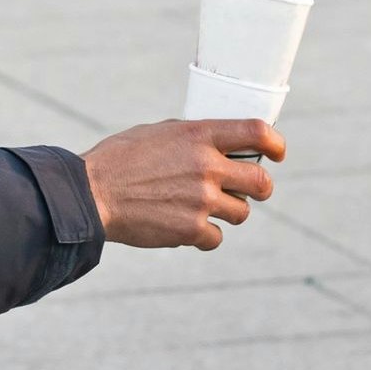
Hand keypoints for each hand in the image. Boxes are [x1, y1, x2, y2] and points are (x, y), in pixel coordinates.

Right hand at [82, 118, 284, 250]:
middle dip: (259, 188)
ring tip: (203, 208)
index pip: (257, 132)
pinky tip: (185, 227)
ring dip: (229, 212)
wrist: (92, 194)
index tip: (278, 153)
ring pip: (242, 212)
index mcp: (200, 135)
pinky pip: (217, 237)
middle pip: (261, 181)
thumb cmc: (120, 159)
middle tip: (249, 190)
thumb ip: (193, 138)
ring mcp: (202, 200)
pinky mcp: (192, 230)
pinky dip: (204, 236)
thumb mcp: (158, 133)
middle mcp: (207, 166)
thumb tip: (219, 144)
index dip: (276, 143)